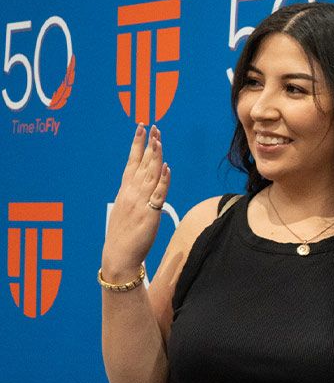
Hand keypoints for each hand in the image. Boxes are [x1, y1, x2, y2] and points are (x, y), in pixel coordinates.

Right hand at [101, 125, 169, 282]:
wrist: (119, 255)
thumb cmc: (124, 235)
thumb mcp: (127, 209)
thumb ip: (136, 196)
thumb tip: (145, 186)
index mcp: (125, 191)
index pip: (131, 162)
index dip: (137, 145)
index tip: (141, 129)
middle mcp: (131, 193)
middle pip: (141, 164)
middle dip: (148, 144)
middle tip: (153, 127)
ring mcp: (140, 202)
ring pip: (150, 174)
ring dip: (155, 156)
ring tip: (159, 140)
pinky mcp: (150, 213)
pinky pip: (158, 194)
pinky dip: (162, 180)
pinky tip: (166, 168)